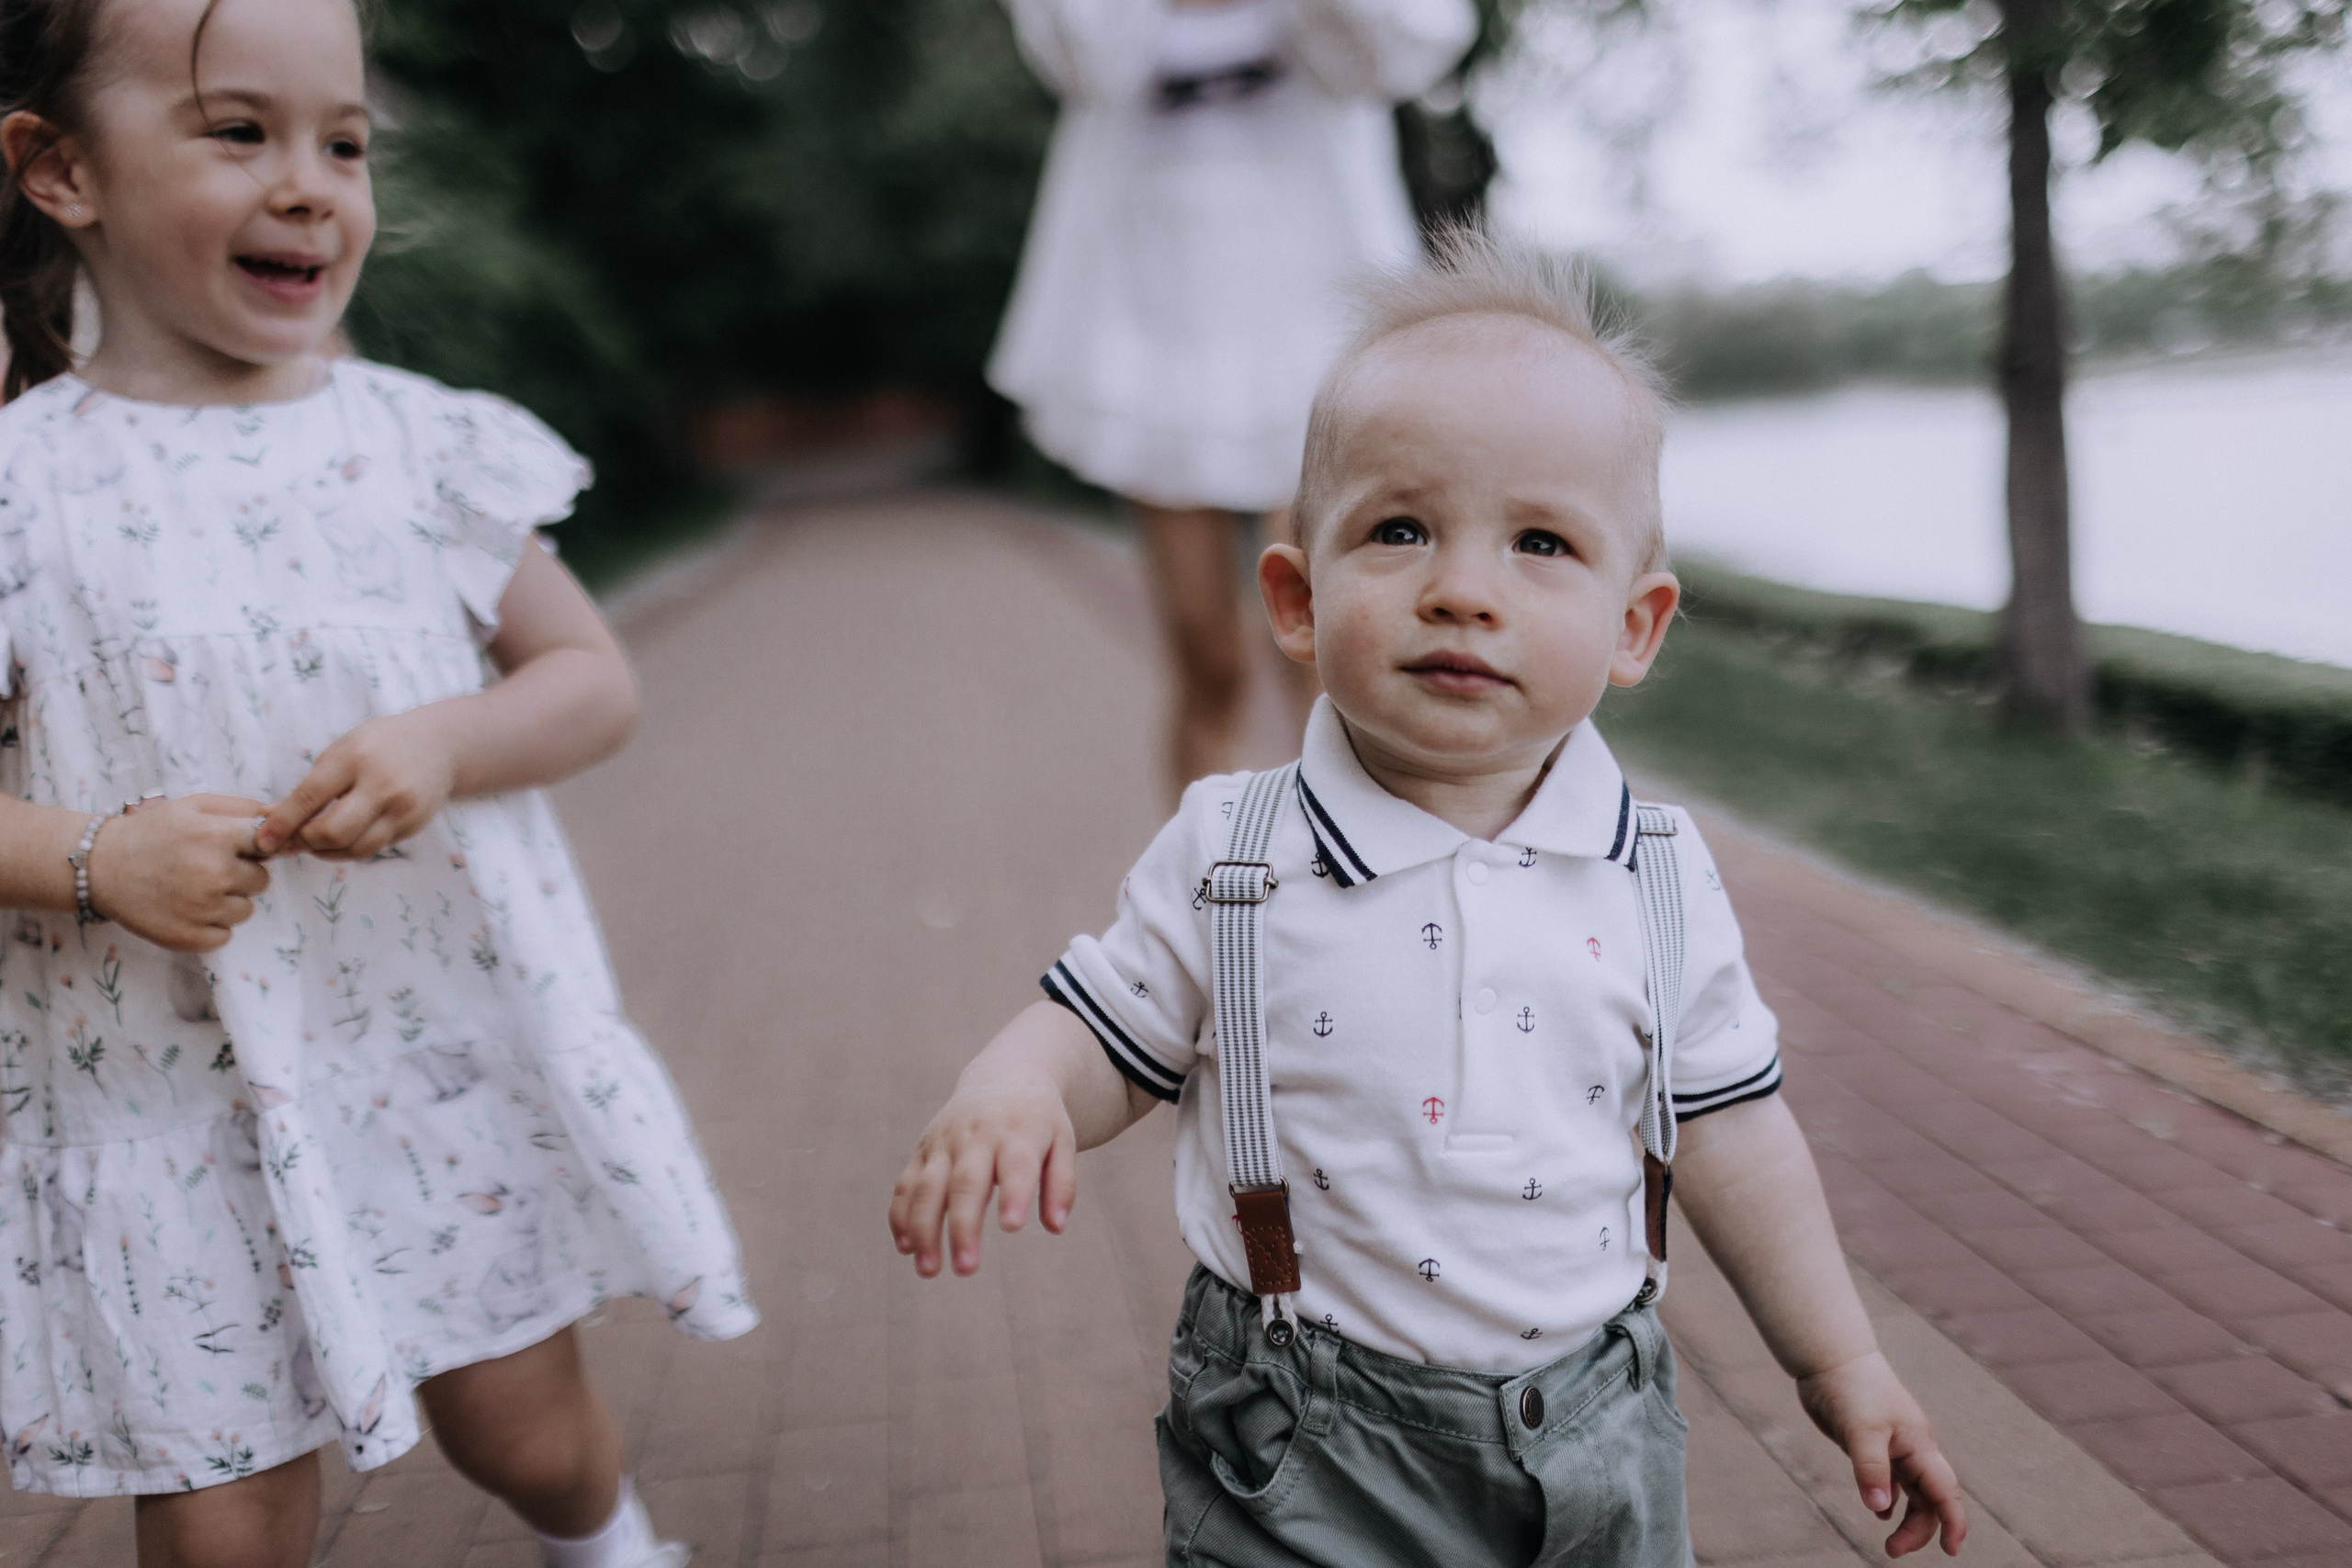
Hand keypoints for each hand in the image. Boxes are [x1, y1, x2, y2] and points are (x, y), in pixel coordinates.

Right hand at [86, 795, 272, 951]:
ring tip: (192, 886)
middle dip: (240, 874)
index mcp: (217, 836)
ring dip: (227, 901)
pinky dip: (210, 925)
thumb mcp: (196, 806)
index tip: (238, 847)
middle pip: (261, 881)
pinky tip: (186, 908)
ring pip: (245, 910)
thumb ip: (245, 809)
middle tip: (205, 866)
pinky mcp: (189, 938)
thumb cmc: (154, 832)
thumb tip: (285, 817)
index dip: (255, 847)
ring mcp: (202, 909)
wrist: (100, 866)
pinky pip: (225, 935)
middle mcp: (213, 874)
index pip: (270, 845)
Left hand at [257, 711, 456, 861]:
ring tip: (316, 842)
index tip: (263, 841)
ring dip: (327, 852)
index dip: (282, 823)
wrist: (439, 744)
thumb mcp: (342, 751)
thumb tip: (272, 818)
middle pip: (333, 832)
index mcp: (355, 758)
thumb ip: (311, 786)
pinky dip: (351, 848)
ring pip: (355, 849)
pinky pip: (373, 848)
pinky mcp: (413, 825)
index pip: (310, 797)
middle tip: (294, 840)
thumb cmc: (380, 744)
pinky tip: (343, 837)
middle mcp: (382, 784)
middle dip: (306, 842)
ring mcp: (402, 808)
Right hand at [888, 1077, 1077, 1277]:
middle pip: (965, 1183)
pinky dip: (901, 1215)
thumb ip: (1062, 1184)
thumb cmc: (1038, 1122)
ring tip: (928, 1270)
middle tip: (967, 1269)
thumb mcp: (1063, 1142)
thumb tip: (1056, 1227)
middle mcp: (976, 1136)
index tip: (1012, 1226)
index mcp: (1018, 1132)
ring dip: (923, 1229)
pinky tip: (906, 1248)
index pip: (1016, 1165)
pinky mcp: (923, 1149)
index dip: (1014, 1193)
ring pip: (927, 1186)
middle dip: (962, 1226)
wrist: (1003, 1078)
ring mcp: (945, 1142)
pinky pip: (906, 1183)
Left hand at [1797, 1351, 1966, 1556]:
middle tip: (1892, 1551)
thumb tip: (1880, 1509)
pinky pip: (1889, 1479)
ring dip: (1905, 1518)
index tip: (1951, 1551)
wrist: (1831, 1359)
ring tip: (1889, 1542)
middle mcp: (1912, 1449)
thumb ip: (1871, 1469)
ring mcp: (1893, 1447)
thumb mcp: (1861, 1431)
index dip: (1953, 1522)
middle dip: (1919, 1530)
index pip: (1945, 1492)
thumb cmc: (1852, 1389)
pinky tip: (1879, 1510)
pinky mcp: (1871, 1445)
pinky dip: (1887, 1499)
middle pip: (1929, 1500)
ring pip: (1911, 1492)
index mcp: (1919, 1446)